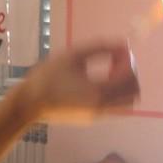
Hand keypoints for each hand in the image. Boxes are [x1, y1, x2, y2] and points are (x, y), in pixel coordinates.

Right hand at [19, 40, 138, 122]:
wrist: (29, 104)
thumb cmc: (47, 77)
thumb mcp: (72, 55)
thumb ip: (99, 47)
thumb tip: (122, 44)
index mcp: (99, 91)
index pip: (129, 77)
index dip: (128, 60)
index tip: (118, 49)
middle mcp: (103, 107)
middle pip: (134, 93)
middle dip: (130, 74)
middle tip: (116, 61)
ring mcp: (98, 115)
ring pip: (127, 103)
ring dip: (125, 86)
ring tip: (109, 72)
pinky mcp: (92, 119)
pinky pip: (115, 107)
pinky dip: (116, 93)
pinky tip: (100, 81)